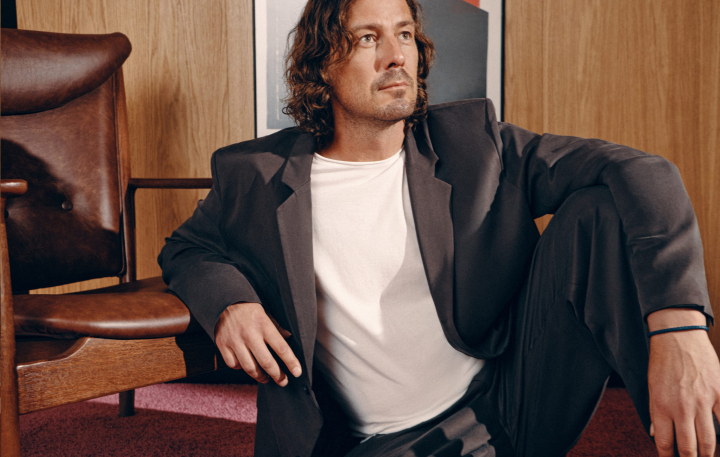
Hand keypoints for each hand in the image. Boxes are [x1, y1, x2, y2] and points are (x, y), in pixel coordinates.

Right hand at [214, 302, 301, 385]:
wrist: (224, 301)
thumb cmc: (249, 309)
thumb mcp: (266, 313)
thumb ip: (277, 327)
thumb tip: (289, 338)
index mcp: (264, 324)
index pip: (281, 347)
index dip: (291, 362)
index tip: (297, 372)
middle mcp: (250, 334)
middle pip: (266, 362)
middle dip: (277, 375)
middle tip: (283, 381)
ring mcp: (235, 340)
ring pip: (249, 367)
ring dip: (260, 377)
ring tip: (266, 379)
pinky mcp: (222, 344)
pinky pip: (234, 364)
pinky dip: (241, 369)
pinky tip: (247, 367)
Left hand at [647, 309, 719, 456]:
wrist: (678, 338)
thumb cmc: (662, 363)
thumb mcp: (651, 389)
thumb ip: (655, 414)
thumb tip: (657, 435)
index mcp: (660, 407)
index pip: (665, 444)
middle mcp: (681, 408)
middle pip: (689, 449)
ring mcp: (703, 402)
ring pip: (709, 441)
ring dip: (708, 454)